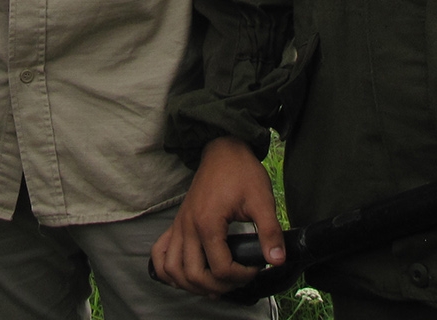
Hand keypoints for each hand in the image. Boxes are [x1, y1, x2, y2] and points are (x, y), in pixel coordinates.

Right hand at [150, 137, 283, 297]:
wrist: (223, 149)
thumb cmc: (241, 172)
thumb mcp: (262, 200)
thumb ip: (270, 231)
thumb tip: (276, 259)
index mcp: (208, 223)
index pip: (220, 268)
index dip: (242, 275)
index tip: (256, 267)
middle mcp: (188, 227)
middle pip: (193, 275)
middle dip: (217, 286)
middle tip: (237, 279)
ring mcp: (179, 226)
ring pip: (172, 270)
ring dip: (191, 284)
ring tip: (214, 283)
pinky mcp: (177, 224)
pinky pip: (160, 254)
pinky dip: (169, 270)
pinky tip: (186, 274)